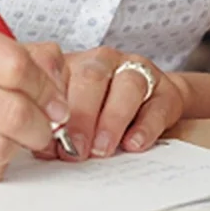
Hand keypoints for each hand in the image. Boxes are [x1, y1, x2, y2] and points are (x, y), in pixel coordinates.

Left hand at [37, 47, 187, 160]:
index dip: (48, 104)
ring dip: (112, 120)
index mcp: (73, 63)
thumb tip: (43, 147)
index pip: (56, 74)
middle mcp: (104, 61)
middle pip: (91, 78)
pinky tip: (133, 144)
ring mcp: (137, 71)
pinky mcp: (166, 91)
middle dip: (81, 116)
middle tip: (74, 149)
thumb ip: (56, 125)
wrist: (150, 102)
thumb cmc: (99, 109)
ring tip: (102, 149)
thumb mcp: (71, 110)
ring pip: (127, 85)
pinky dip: (145, 127)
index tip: (43, 133)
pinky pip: (157, 105)